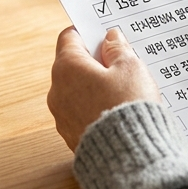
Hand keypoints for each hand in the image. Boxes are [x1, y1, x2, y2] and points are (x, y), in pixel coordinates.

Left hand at [47, 26, 161, 151]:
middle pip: (73, 64)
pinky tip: (118, 110)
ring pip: (78, 90)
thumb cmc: (128, 106)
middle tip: (122, 62)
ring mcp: (62, 116)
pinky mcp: (71, 136)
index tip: (105, 34)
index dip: (88, 32)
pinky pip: (82, 112)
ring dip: (96, 85)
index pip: (69, 37)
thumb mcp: (130, 67)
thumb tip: (110, 38)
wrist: (129, 155)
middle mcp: (57, 91)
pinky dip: (96, 107)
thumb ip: (118, 48)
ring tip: (125, 89)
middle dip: (96, 61)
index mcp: (67, 67)